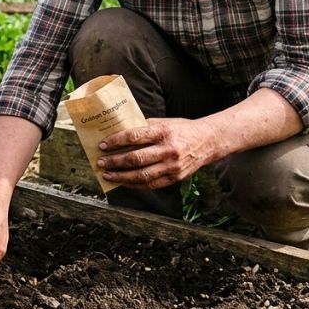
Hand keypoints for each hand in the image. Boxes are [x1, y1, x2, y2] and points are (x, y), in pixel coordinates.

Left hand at [96, 118, 219, 189]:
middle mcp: (168, 150)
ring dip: (121, 177)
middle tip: (101, 162)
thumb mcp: (164, 123)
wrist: (208, 142)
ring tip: (107, 175)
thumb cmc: (181, 129)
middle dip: (115, 162)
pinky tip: (123, 182)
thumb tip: (119, 133)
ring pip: (142, 176)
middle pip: (136, 159)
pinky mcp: (175, 178)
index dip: (116, 141)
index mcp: (164, 132)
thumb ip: (144, 128)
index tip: (103, 145)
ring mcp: (172, 166)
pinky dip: (135, 185)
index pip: (135, 136)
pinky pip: (151, 185)